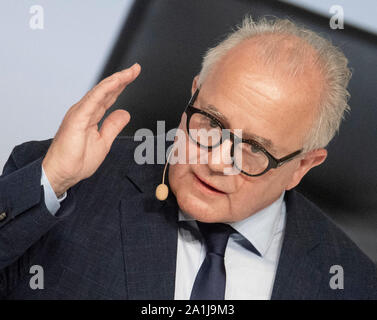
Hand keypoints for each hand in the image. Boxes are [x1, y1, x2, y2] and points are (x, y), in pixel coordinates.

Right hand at [42, 63, 140, 196]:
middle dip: (122, 79)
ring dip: (116, 80)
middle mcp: (85, 111)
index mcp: (91, 116)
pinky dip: (105, 89)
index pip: (109, 97)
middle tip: (136, 69)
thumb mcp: (104, 141)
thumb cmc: (77, 160)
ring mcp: (80, 112)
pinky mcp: (77, 117)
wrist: (62, 173)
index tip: (133, 76)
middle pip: (106, 91)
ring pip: (100, 91)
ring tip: (130, 72)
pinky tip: (116, 82)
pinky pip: (93, 100)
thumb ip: (113, 126)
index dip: (121, 86)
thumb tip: (124, 113)